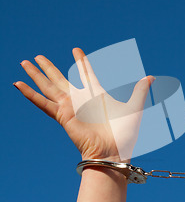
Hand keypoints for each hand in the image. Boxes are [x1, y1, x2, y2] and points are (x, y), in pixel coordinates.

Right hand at [14, 48, 153, 161]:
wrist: (114, 152)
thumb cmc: (125, 134)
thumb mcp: (135, 107)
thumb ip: (140, 90)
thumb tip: (150, 77)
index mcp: (97, 94)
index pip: (86, 73)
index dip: (81, 61)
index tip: (76, 50)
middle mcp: (81, 99)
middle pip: (60, 78)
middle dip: (49, 67)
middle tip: (38, 56)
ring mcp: (70, 107)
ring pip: (48, 86)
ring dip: (36, 75)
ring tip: (24, 62)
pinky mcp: (62, 116)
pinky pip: (42, 103)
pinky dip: (30, 94)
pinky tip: (18, 84)